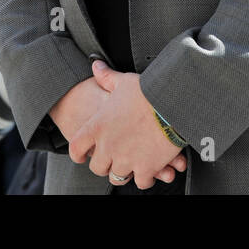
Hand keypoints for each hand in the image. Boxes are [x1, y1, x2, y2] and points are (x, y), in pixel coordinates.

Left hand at [69, 60, 185, 189]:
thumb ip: (107, 77)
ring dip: (124, 171)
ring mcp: (126, 159)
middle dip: (105, 164)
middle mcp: (108, 146)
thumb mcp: (124, 81)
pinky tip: (150, 170)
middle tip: (114, 158)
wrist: (172, 103)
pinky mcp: (146, 168)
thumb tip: (96, 66)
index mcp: (98, 126)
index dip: (78, 153)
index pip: (76, 147)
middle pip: (97, 167)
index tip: (83, 155)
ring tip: (132, 164)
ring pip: (117, 177)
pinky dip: (145, 178)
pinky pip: (140, 182)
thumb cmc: (148, 90)